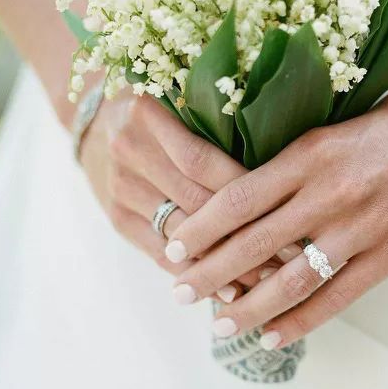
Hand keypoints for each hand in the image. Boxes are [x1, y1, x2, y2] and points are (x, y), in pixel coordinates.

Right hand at [80, 88, 285, 299]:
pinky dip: (195, 273)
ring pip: (181, 234)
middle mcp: (129, 151)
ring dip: (227, 261)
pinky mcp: (117, 218)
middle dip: (247, 231)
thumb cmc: (157, 108)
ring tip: (270, 279)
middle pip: (196, 200)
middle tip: (294, 254)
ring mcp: (120, 188)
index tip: (289, 208)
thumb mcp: (177, 98)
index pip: (203, 160)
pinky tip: (227, 290)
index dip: (246, 186)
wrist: (93, 122)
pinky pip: (158, 253)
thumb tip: (275, 164)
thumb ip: (214, 121)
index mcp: (147, 114)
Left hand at [165, 58, 387, 346]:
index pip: (237, 199)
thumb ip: (299, 156)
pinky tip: (275, 336)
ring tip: (218, 324)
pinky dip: (302, 322)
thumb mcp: (340, 122)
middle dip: (208, 273)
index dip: (200, 229)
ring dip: (248, 308)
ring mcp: (361, 228)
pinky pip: (338, 298)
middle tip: (178, 291)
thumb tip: (256, 185)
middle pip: (253, 245)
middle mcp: (329, 193)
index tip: (174, 247)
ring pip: (290, 282)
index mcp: (311, 152)